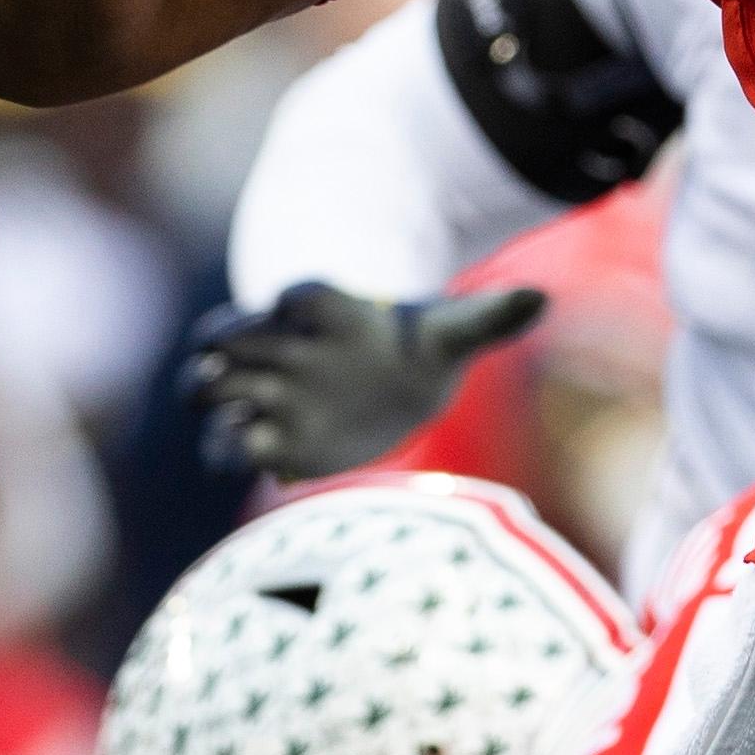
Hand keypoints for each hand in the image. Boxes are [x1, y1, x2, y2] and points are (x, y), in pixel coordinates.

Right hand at [186, 280, 546, 479]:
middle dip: (222, 350)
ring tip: (234, 418)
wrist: (393, 384)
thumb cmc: (416, 345)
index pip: (300, 293)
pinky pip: (232, 446)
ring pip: (212, 389)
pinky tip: (261, 460)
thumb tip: (542, 297)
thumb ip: (490, 316)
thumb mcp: (453, 332)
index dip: (293, 298)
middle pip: (232, 337)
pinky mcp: (269, 440)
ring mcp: (268, 393)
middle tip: (217, 367)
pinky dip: (236, 453)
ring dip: (213, 400)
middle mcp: (287, 347)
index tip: (290, 303)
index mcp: (329, 309)